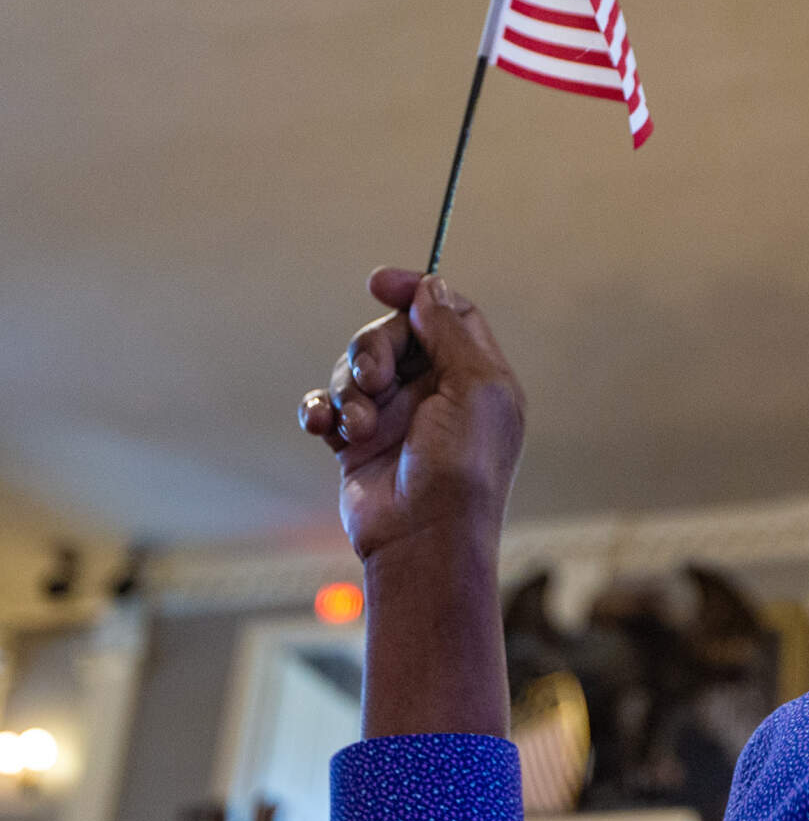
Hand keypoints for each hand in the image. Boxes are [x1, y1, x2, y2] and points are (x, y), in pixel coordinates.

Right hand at [298, 268, 525, 562]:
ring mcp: (397, 416)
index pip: (446, 313)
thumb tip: (432, 288)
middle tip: (375, 379)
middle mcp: (437, 391)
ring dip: (350, 388)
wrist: (423, 538)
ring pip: (356, 367)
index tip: (379, 282)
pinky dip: (321, 411)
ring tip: (360, 424)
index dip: (415, 292)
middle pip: (394, 335)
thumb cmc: (461, 467)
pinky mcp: (358, 441)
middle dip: (374, 348)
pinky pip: (327, 405)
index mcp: (476, 375)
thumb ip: (451, 332)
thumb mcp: (474, 388)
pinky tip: (324, 427)